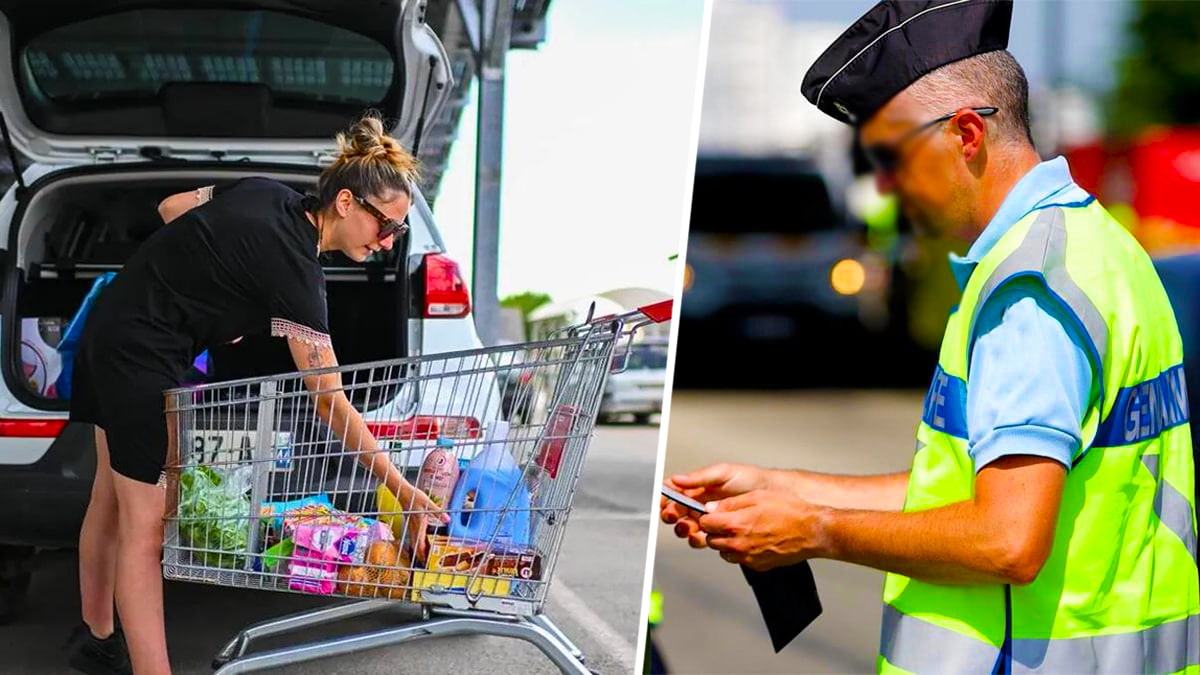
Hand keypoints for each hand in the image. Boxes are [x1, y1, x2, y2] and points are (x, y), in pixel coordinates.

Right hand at [397, 482, 447, 562]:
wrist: (403, 492)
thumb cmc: (415, 496)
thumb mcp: (428, 503)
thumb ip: (438, 511)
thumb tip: (447, 519)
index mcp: (419, 524)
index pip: (419, 542)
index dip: (422, 553)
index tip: (425, 561)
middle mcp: (414, 527)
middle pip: (416, 545)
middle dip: (420, 555)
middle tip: (425, 563)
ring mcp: (411, 525)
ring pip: (414, 541)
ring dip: (418, 549)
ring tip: (424, 557)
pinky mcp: (411, 523)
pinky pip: (414, 536)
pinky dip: (417, 542)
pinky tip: (422, 543)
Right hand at [660, 463, 770, 548]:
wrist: (770, 494)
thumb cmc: (748, 479)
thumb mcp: (722, 473)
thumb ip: (699, 477)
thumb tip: (676, 479)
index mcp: (696, 488)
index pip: (673, 492)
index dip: (663, 497)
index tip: (660, 501)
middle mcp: (697, 503)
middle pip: (675, 512)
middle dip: (670, 515)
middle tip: (674, 515)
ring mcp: (706, 519)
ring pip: (685, 527)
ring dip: (682, 529)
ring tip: (688, 527)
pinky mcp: (716, 531)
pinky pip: (700, 538)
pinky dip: (696, 539)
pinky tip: (701, 536)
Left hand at [699, 490, 829, 571]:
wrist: (811, 531)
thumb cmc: (789, 511)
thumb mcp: (756, 497)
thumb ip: (730, 504)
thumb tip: (711, 508)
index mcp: (735, 524)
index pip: (704, 523)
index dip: (708, 516)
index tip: (713, 513)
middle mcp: (738, 544)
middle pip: (711, 539)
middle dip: (716, 530)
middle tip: (729, 521)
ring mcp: (747, 557)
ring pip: (723, 552)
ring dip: (726, 542)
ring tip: (743, 530)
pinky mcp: (757, 565)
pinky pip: (739, 559)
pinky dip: (740, 551)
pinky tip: (753, 540)